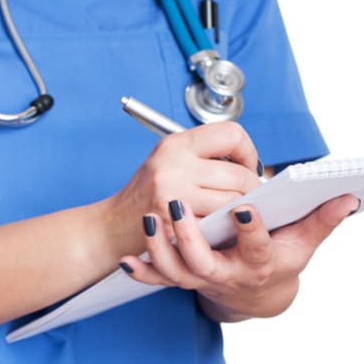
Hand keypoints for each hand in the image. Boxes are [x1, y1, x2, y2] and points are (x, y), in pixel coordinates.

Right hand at [103, 122, 262, 258]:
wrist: (112, 227)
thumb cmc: (145, 196)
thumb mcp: (168, 162)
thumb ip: (203, 157)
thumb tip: (249, 161)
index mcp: (175, 145)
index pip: (231, 134)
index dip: (247, 151)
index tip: (246, 166)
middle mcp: (174, 165)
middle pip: (239, 175)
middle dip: (251, 189)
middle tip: (247, 197)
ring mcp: (174, 195)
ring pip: (234, 202)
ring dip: (239, 211)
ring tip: (231, 213)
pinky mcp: (176, 225)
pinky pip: (219, 226)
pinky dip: (225, 229)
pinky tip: (217, 228)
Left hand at [119, 194, 359, 320]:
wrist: (256, 294)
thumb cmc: (278, 262)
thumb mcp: (302, 245)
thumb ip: (320, 220)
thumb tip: (348, 197)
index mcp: (258, 263)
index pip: (256, 248)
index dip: (252, 231)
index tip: (246, 206)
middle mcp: (227, 274)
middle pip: (205, 263)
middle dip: (190, 237)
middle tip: (177, 206)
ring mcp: (203, 278)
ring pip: (177, 271)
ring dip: (160, 249)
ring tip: (150, 218)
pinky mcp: (185, 278)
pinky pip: (160, 280)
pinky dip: (143, 272)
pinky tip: (128, 259)